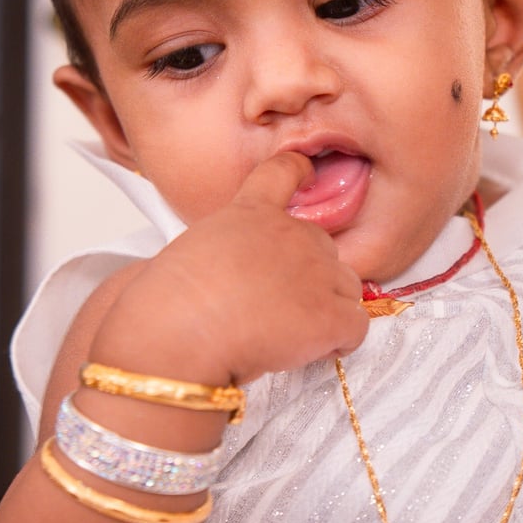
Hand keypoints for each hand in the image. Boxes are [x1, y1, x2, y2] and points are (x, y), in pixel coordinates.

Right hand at [89, 153, 368, 385]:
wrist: (178, 332)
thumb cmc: (166, 304)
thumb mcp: (181, 255)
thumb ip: (212, 252)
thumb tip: (191, 276)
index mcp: (249, 213)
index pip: (283, 171)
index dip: (300, 172)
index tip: (307, 173)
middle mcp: (291, 233)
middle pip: (324, 247)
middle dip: (309, 275)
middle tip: (275, 307)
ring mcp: (317, 271)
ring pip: (346, 288)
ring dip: (329, 309)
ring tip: (290, 334)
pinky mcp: (331, 315)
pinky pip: (355, 328)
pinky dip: (339, 342)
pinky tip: (310, 351)